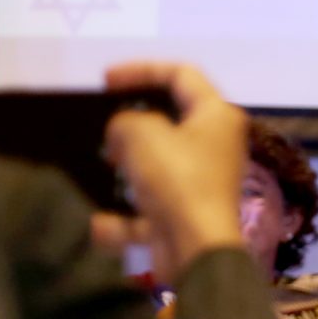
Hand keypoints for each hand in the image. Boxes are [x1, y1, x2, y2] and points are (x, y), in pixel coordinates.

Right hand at [99, 61, 250, 285]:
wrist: (196, 249)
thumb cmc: (177, 180)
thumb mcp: (142, 134)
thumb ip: (125, 120)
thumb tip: (124, 132)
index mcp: (216, 115)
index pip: (181, 74)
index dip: (141, 69)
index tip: (105, 81)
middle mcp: (216, 145)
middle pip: (171, 119)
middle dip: (133, 121)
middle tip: (106, 127)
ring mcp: (203, 180)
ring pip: (159, 162)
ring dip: (128, 164)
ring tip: (104, 164)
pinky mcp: (187, 213)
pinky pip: (150, 207)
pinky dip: (125, 217)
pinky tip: (101, 223)